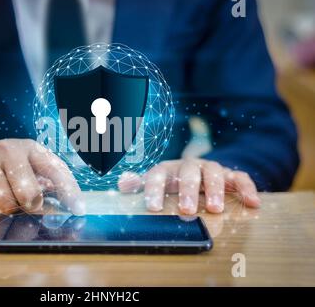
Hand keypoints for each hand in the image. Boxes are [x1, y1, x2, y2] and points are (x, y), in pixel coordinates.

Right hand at [0, 139, 84, 214]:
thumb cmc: (8, 168)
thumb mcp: (31, 167)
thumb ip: (51, 183)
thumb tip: (72, 207)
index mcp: (31, 148)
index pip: (56, 171)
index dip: (69, 192)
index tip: (79, 210)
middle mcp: (9, 148)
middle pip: (29, 195)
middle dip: (30, 205)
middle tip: (26, 202)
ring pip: (5, 204)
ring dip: (5, 207)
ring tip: (2, 193)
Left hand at [117, 158, 260, 214]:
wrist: (200, 171)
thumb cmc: (174, 181)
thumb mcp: (157, 182)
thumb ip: (140, 184)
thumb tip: (122, 184)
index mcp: (169, 169)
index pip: (158, 175)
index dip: (154, 190)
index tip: (152, 208)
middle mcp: (190, 166)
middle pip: (189, 173)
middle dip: (188, 190)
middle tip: (186, 210)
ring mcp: (211, 169)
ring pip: (214, 173)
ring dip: (215, 189)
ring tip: (215, 208)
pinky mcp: (231, 175)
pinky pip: (241, 178)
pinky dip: (247, 188)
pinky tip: (253, 203)